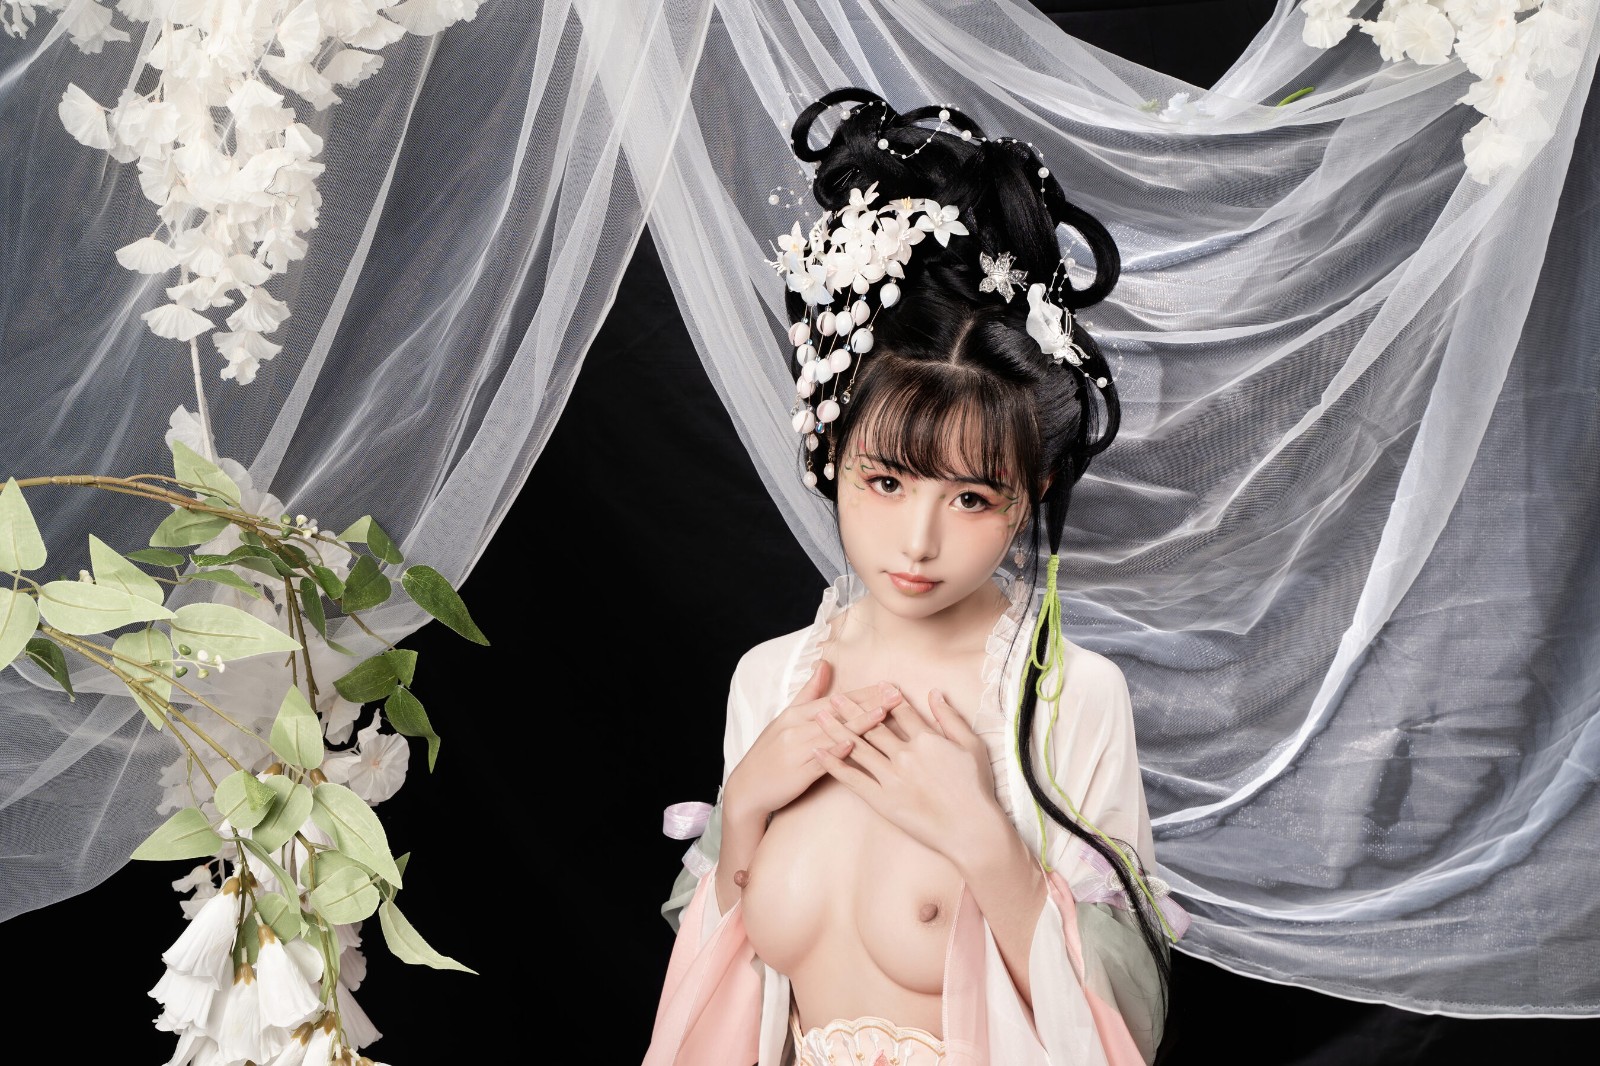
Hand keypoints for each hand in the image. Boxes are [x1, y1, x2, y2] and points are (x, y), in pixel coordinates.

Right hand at [722, 659, 902, 822]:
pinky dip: (836, 751)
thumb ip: (808, 693)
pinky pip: (820, 760)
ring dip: (859, 722)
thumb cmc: (769, 754)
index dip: (863, 692)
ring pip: (833, 732)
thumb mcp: (786, 719)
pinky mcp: (798, 772)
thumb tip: (824, 664)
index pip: (835, 699)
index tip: (888, 685)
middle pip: (838, 712)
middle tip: (896, 693)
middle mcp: (797, 728)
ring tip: (883, 713)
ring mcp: (797, 749)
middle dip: (869, 702)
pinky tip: (853, 744)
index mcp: (796, 714)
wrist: (746, 788)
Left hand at [813, 688, 1000, 860]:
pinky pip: (852, 779)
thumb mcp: (972, 746)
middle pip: (872, 725)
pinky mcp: (881, 799)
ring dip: (836, 729)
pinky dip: (834, 764)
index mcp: (926, 739)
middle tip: (834, 697)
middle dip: (851, 709)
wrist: (970, 828)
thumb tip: (935, 693)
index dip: (886, 697)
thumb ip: (950, 718)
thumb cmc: (976, 788)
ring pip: (857, 747)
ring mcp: (891, 777)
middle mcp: (904, 754)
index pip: (901, 712)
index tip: (875, 685)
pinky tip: (819, 753)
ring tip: (820, 716)